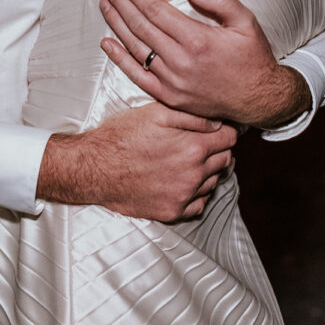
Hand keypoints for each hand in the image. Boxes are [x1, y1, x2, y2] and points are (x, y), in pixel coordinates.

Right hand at [38, 101, 235, 221]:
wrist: (94, 168)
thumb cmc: (121, 136)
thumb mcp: (155, 113)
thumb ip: (192, 116)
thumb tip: (219, 122)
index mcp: (193, 147)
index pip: (230, 138)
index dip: (224, 130)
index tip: (216, 129)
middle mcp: (194, 174)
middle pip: (226, 160)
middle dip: (217, 149)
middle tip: (200, 143)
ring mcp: (184, 196)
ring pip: (214, 182)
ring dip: (207, 171)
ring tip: (186, 161)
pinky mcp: (173, 212)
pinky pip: (200, 203)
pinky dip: (196, 193)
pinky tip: (181, 181)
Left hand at [98, 0, 306, 127]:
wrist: (259, 99)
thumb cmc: (253, 57)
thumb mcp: (247, 22)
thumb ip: (221, 1)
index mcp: (198, 40)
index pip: (156, 10)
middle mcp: (180, 61)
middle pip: (140, 25)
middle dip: (120, 1)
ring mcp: (172, 81)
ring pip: (135, 47)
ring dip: (116, 23)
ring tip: (104, 3)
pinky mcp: (169, 96)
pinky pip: (137, 76)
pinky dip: (119, 59)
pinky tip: (107, 43)